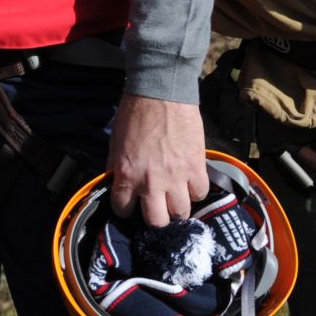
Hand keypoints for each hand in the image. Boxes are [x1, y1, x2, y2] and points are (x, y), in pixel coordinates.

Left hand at [107, 94, 208, 227]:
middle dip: (155, 218)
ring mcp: (176, 177)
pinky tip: (188, 183)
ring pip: (181, 213)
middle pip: (156, 221)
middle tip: (156, 208)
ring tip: (174, 197)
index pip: (123, 210)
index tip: (130, 205)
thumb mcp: (115, 144)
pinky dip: (194, 191)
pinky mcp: (196, 168)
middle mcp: (151, 182)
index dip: (126, 208)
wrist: (161, 94)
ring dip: (177, 207)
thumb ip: (116, 168)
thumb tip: (117, 185)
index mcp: (126, 175)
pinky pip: (199, 193)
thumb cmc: (135, 115)